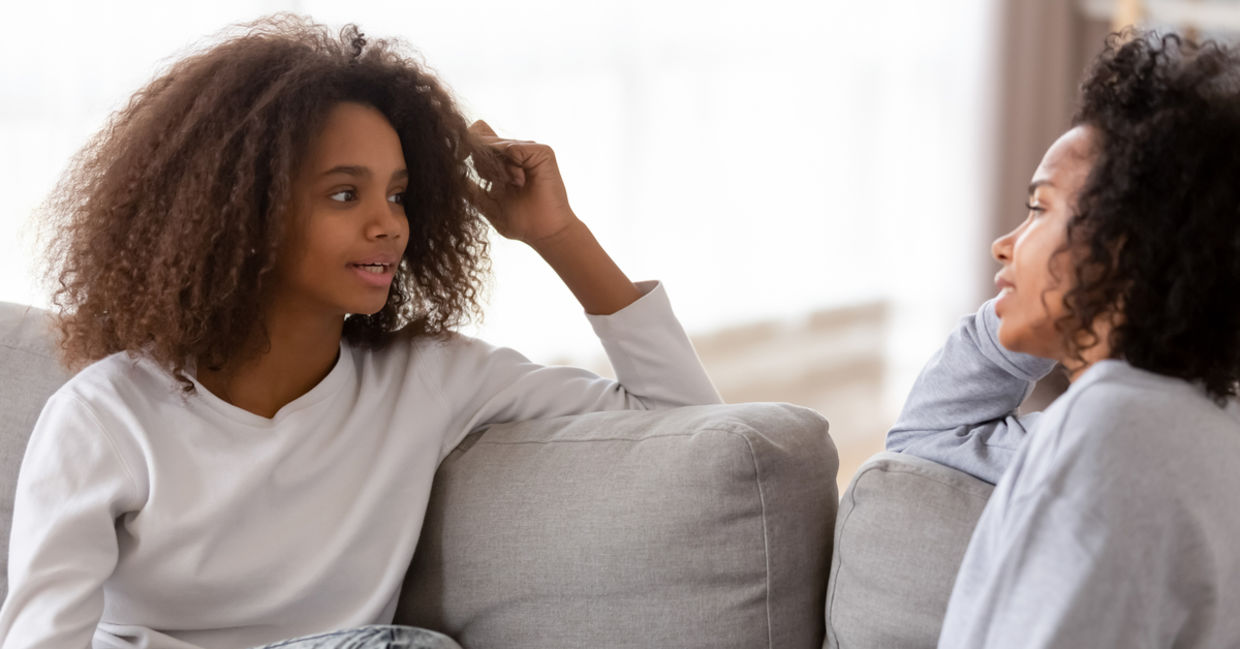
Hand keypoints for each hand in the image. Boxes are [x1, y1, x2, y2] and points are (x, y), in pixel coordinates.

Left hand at [468, 120, 578, 246]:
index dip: (466, 142)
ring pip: (497, 143)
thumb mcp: (486, 204)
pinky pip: (514, 148)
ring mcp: (529, 151)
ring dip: (497, 167)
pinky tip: (518, 181)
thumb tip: (450, 176)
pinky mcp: (542, 152)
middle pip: (485, 139)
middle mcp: (516, 152)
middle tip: (493, 181)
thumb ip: (470, 189)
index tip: (458, 157)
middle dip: (481, 161)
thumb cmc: (520, 222)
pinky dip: (511, 165)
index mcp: (502, 162)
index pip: (480, 136)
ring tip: (511, 185)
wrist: (544, 233)